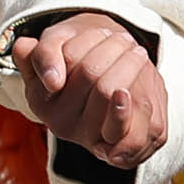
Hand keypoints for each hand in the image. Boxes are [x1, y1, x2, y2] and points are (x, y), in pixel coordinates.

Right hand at [20, 12, 165, 166]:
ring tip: (137, 53)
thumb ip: (41, 53)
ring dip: (133, 63)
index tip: (101, 32)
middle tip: (125, 40)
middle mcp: (62, 125)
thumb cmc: (79, 60)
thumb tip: (53, 79)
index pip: (65, 62)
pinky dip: (141, 99)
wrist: (110, 86)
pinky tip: (143, 82)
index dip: (89, 41)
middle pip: (93, 75)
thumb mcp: (54, 46)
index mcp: (41, 101)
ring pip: (114, 93)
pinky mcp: (120, 151)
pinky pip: (130, 131)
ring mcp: (90, 140)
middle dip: (115, 47)